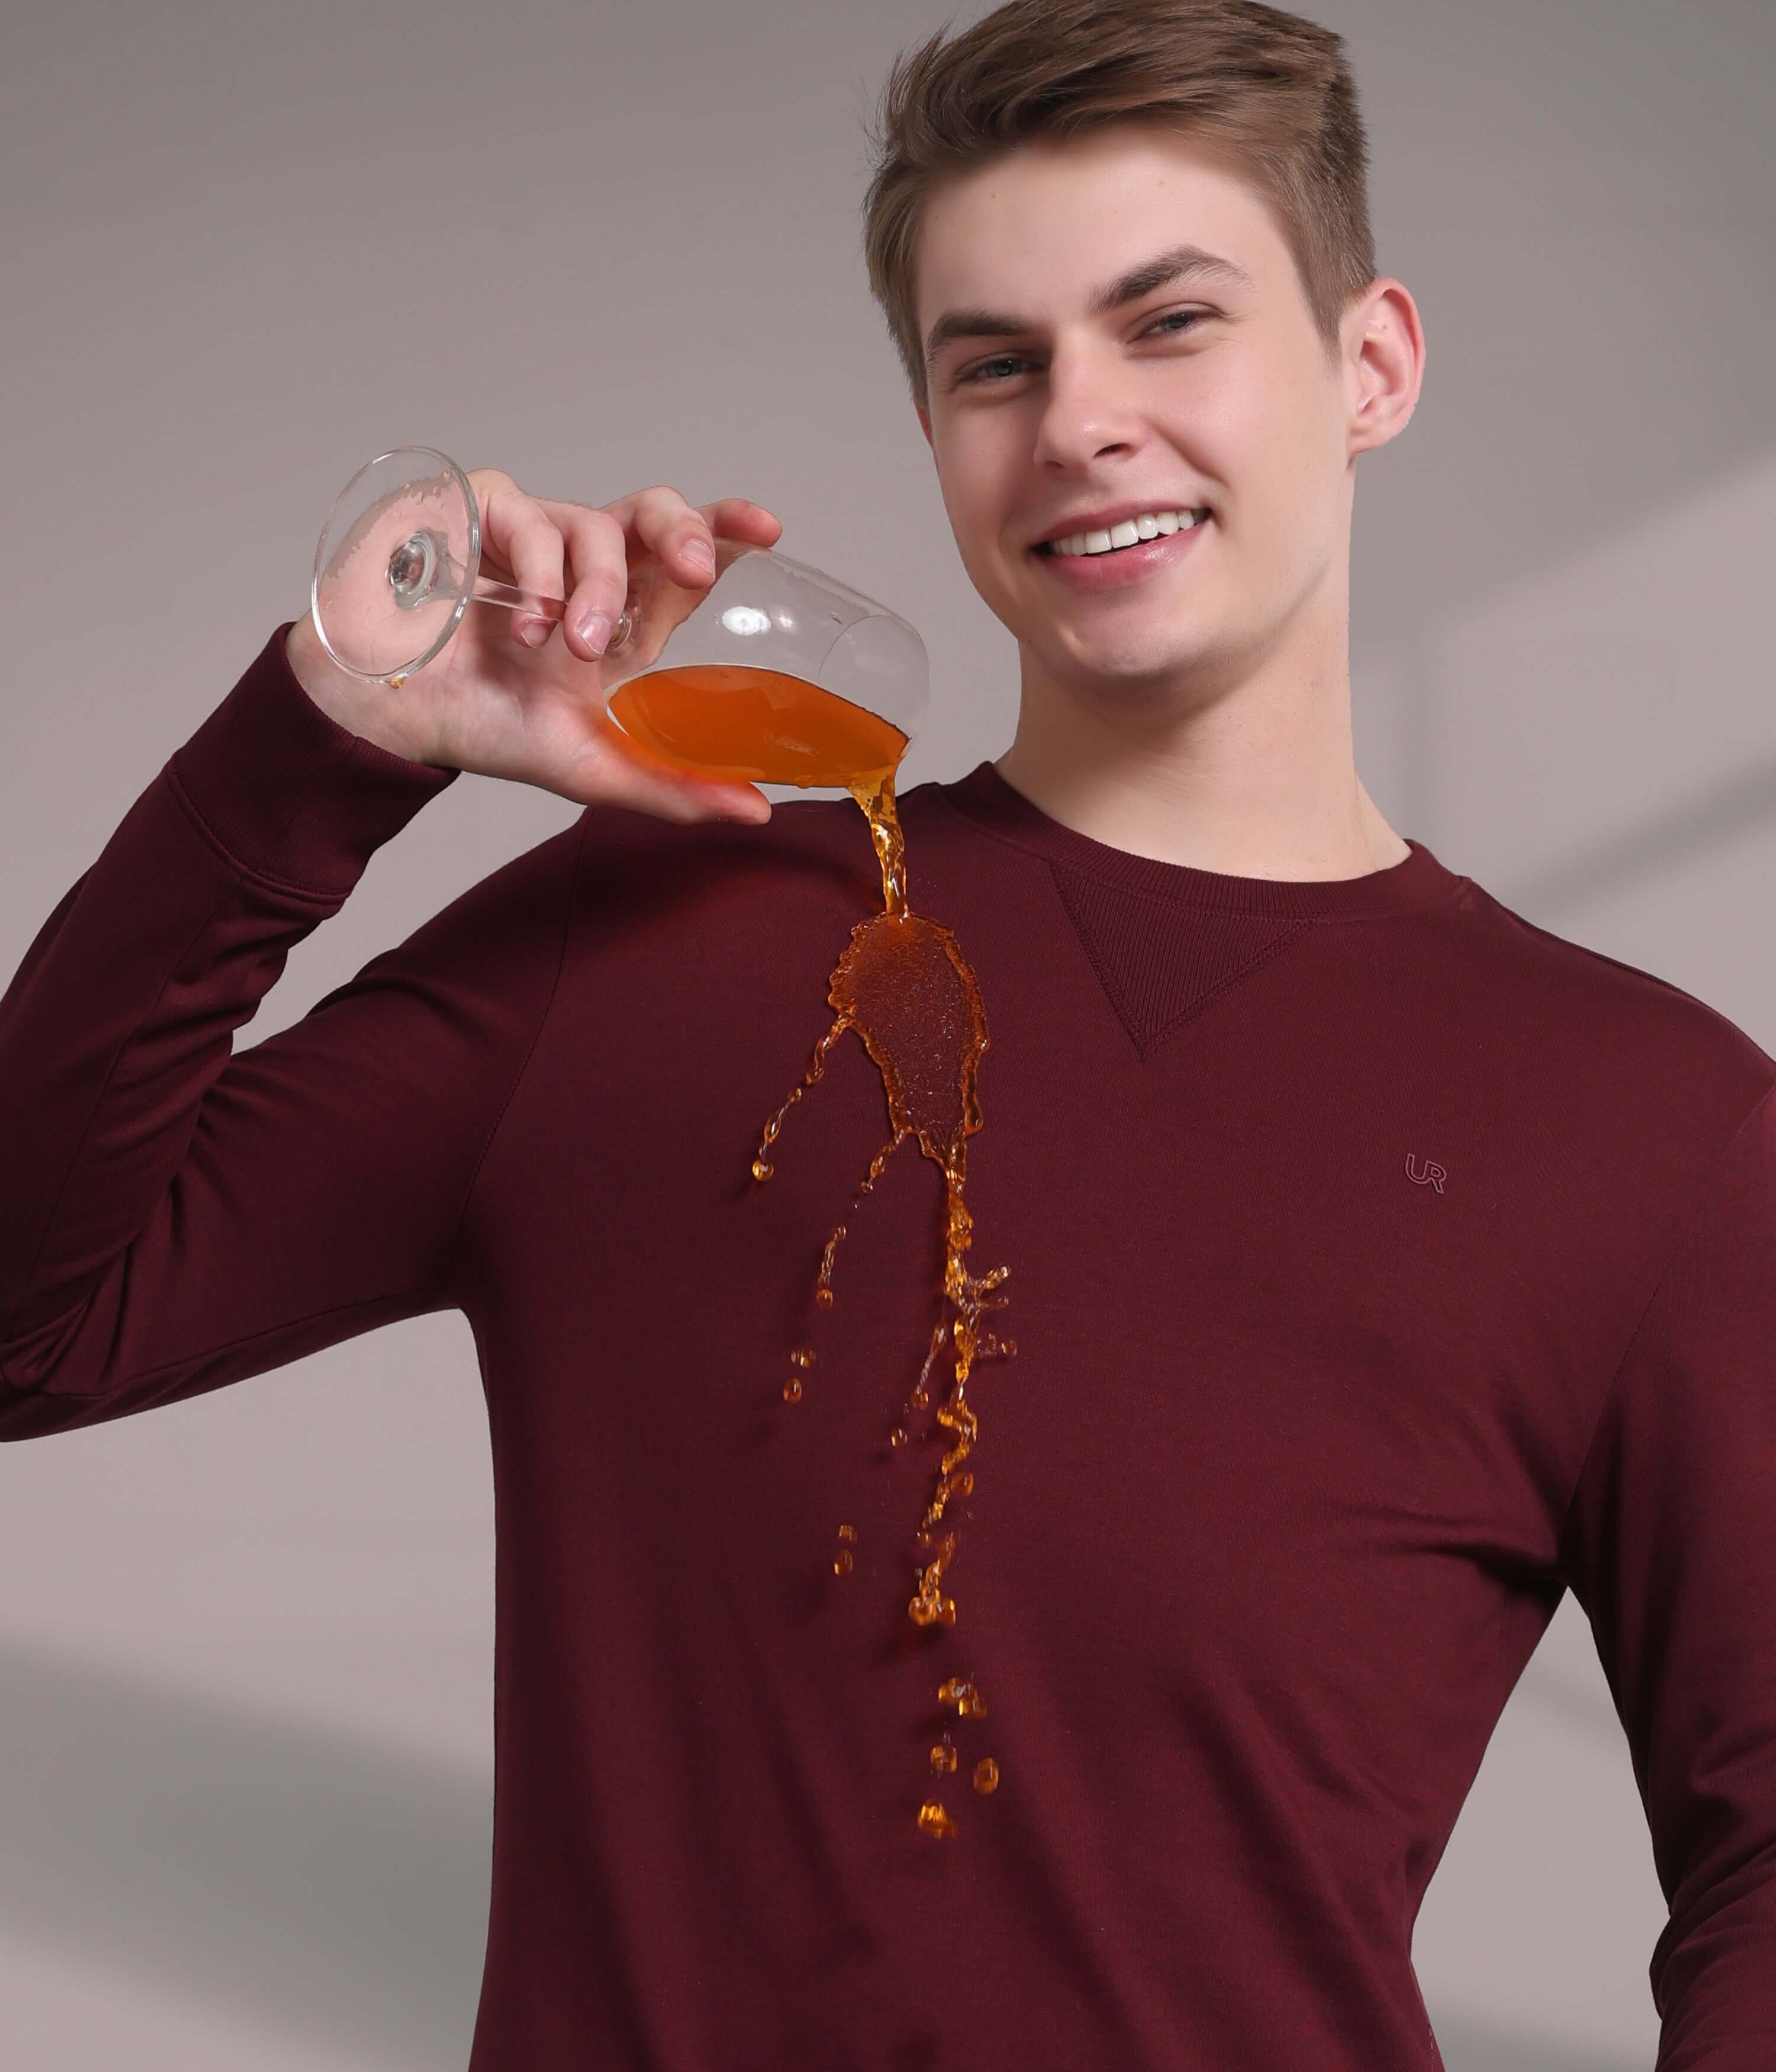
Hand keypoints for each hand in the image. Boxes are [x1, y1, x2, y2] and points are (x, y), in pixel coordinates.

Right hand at [286, 472, 783, 823]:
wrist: (392, 719)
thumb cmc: (484, 727)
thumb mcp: (592, 767)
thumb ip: (673, 787)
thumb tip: (759, 812)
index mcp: (622, 610)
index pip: (686, 555)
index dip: (727, 527)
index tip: (768, 531)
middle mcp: (584, 563)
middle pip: (652, 512)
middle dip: (682, 530)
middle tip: (694, 569)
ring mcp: (532, 533)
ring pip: (591, 523)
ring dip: (593, 587)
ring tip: (572, 647)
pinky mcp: (477, 512)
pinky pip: (525, 515)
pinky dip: (534, 573)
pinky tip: (522, 624)